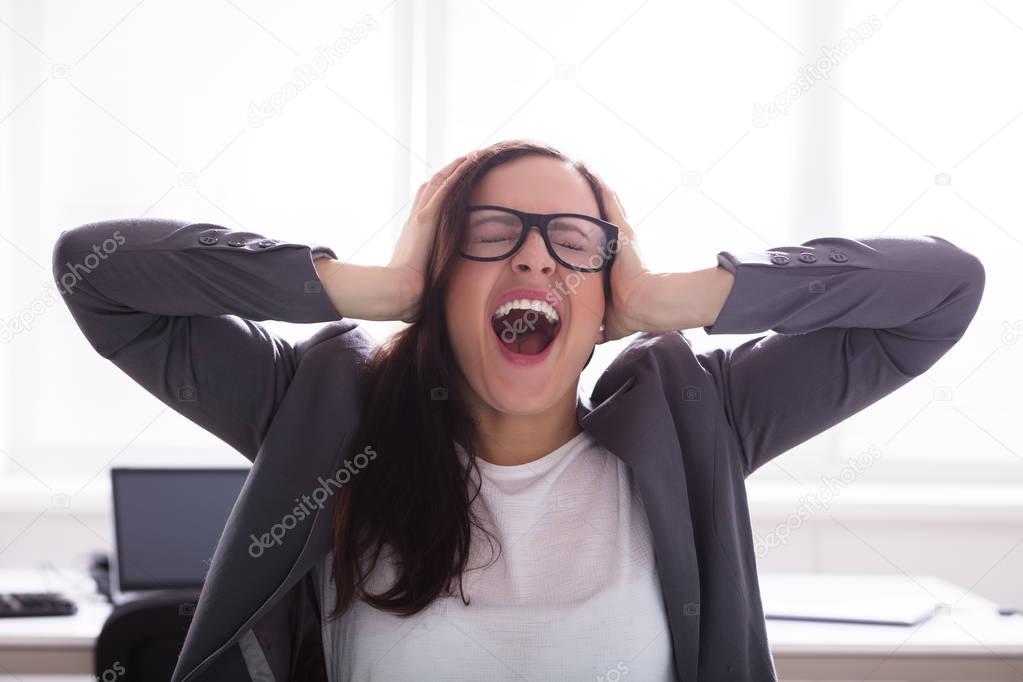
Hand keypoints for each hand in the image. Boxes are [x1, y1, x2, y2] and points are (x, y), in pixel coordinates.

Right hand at [386, 152, 477, 321]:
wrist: (400, 292)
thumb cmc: (410, 292)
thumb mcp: (424, 278)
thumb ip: (430, 276)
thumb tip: (437, 292)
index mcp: (416, 232)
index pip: (428, 203)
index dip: (441, 189)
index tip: (454, 181)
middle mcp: (417, 219)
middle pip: (433, 186)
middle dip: (449, 172)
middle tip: (467, 161)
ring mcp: (421, 216)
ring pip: (440, 182)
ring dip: (457, 166)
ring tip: (474, 155)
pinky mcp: (427, 218)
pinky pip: (445, 187)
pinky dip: (458, 172)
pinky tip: (471, 161)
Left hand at [593, 175, 658, 341]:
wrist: (645, 303)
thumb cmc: (632, 312)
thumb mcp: (611, 320)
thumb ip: (602, 325)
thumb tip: (594, 337)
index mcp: (616, 264)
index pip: (601, 245)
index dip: (592, 235)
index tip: (579, 226)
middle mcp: (621, 246)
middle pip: (604, 222)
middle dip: (593, 208)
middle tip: (581, 189)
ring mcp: (622, 237)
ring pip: (608, 209)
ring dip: (598, 193)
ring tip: (585, 173)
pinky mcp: (622, 231)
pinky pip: (609, 203)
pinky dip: (602, 188)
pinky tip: (592, 172)